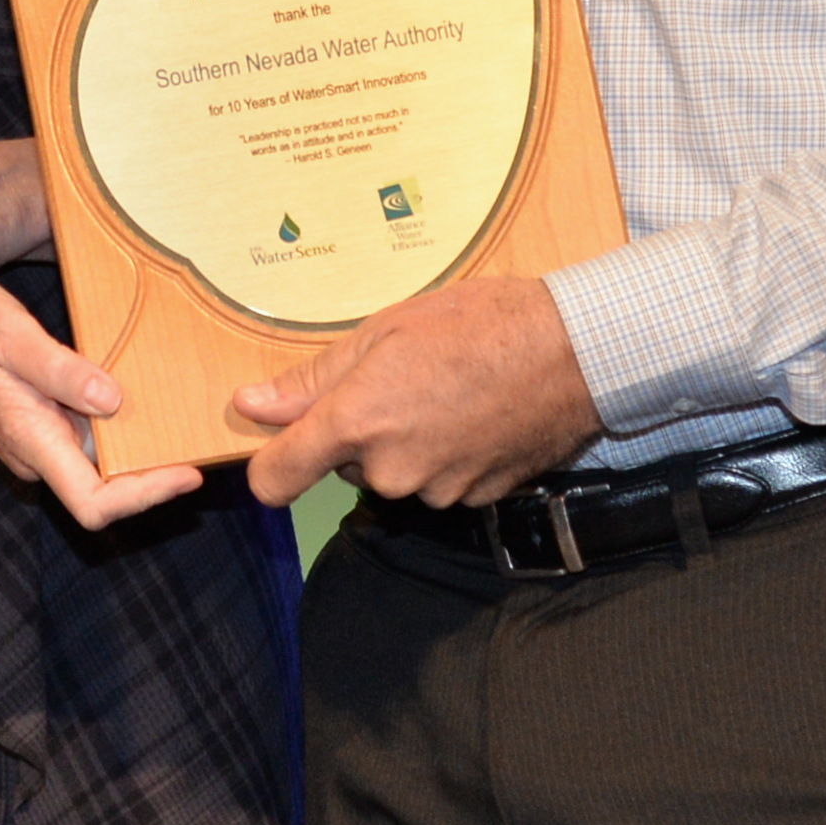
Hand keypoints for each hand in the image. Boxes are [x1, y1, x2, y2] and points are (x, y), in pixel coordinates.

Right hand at [0, 266, 210, 533]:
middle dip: (154, 473)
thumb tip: (113, 401)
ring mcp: (31, 437)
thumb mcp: (9, 333)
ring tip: (184, 421)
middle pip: (103, 489)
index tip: (188, 471)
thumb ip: (60, 371)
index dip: (146, 496)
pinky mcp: (31, 419)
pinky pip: (82, 436)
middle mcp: (32, 450)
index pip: (94, 502)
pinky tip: (141, 398)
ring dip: (138, 450)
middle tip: (202, 440)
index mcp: (28, 438)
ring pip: (95, 462)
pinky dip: (116, 426)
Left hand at [235, 276, 603, 509]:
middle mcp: (391, 471)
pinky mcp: (475, 500)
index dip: (269, 464)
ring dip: (407, 442)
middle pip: (344, 466)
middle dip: (360, 431)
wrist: (576, 353)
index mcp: (357, 424)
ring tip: (447, 389)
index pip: (276, 479)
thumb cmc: (480, 324)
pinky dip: (447, 454)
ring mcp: (437, 491)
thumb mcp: (385, 331)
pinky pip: (439, 480)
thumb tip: (249, 405)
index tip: (279, 442)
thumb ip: (312, 380)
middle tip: (401, 378)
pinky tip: (475, 414)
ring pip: (394, 472)